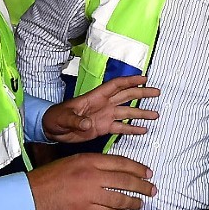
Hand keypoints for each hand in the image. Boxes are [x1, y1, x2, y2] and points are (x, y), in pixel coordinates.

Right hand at [28, 153, 156, 209]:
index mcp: (89, 160)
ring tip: (140, 203)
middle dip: (142, 186)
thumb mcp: (73, 161)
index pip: (121, 163)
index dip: (138, 169)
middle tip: (152, 189)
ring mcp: (90, 194)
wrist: (32, 194)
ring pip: (120, 198)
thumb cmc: (50, 177)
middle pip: (125, 181)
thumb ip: (93, 164)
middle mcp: (93, 176)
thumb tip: (113, 171)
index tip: (148, 173)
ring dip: (133, 202)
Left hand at [41, 76, 160, 144]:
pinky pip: (120, 128)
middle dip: (142, 93)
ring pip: (127, 112)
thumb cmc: (55, 118)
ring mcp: (105, 116)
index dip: (130, 81)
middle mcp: (103, 105)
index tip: (144, 79)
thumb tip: (89, 125)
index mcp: (95, 97)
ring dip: (141, 113)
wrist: (51, 129)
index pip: (116, 86)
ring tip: (155, 115)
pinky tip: (143, 130)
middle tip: (157, 93)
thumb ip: (76, 121)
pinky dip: (132, 129)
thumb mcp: (64, 118)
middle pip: (126, 96)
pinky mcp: (103, 128)